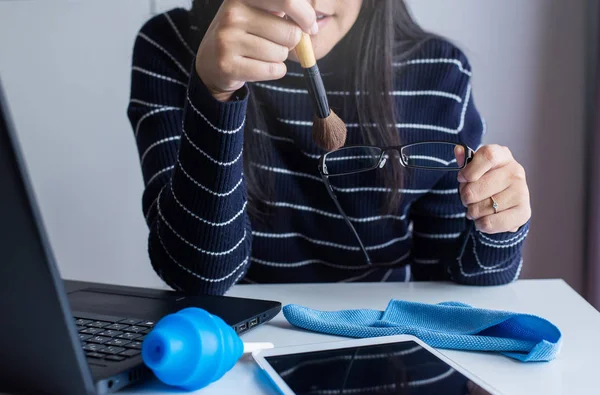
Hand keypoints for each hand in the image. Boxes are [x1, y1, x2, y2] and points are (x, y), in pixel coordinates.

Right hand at [195, 0, 317, 101]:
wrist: (211, 60)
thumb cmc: (245, 32)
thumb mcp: (259, 10)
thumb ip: (286, 8)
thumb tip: (313, 24)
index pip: (288, 0)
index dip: (306, 16)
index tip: (310, 26)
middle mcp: (232, 13)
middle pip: (290, 33)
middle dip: (291, 42)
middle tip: (274, 41)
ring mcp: (228, 39)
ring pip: (281, 54)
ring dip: (279, 57)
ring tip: (260, 53)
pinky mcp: (228, 65)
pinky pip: (273, 70)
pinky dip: (275, 71)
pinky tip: (259, 66)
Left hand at [455, 145, 530, 233]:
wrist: (505, 205)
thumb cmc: (485, 182)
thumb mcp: (474, 170)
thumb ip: (465, 163)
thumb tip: (458, 151)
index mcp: (503, 155)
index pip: (488, 155)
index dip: (470, 170)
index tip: (462, 178)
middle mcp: (516, 171)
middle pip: (479, 186)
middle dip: (465, 196)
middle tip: (467, 198)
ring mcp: (522, 192)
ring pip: (483, 207)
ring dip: (473, 211)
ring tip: (477, 208)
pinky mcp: (523, 212)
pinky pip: (489, 223)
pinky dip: (480, 224)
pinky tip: (483, 219)